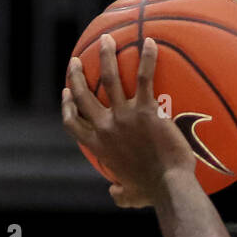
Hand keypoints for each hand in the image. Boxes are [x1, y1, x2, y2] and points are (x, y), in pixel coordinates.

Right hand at [63, 35, 196, 207]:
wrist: (170, 188)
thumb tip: (114, 193)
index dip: (67, 106)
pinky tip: (151, 42)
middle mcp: (105, 128)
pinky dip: (147, 58)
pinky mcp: (145, 110)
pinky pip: (144, 77)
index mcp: (99, 146)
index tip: (66, 93)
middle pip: (83, 95)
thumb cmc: (153, 193)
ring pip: (109, 78)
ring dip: (106, 55)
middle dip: (77, 75)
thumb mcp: (130, 197)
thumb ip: (119, 193)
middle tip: (78, 61)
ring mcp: (124, 116)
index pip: (73, 124)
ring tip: (107, 40)